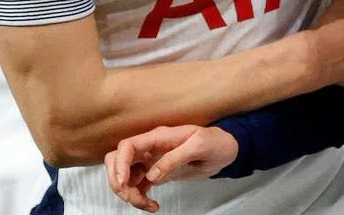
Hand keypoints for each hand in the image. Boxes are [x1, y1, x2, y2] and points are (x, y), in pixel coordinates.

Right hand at [106, 125, 238, 210]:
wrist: (226, 149)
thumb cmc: (215, 141)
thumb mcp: (199, 146)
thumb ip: (174, 158)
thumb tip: (151, 176)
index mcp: (158, 137)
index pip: (127, 146)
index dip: (120, 165)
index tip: (124, 184)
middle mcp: (150, 148)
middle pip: (117, 161)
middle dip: (119, 182)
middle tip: (133, 197)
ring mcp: (151, 161)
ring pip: (125, 176)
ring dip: (129, 193)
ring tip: (147, 205)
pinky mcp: (156, 173)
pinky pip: (137, 186)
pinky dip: (139, 197)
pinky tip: (153, 206)